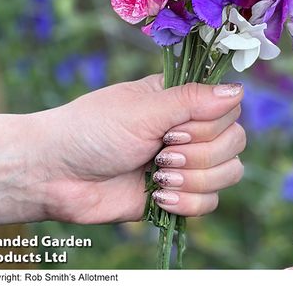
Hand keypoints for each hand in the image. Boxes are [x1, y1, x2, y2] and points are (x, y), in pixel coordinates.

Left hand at [0, 77, 244, 225]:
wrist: (54, 174)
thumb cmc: (92, 130)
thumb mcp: (143, 109)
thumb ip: (192, 100)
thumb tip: (238, 89)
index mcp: (183, 100)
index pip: (230, 108)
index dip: (210, 124)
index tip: (174, 129)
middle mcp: (189, 129)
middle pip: (235, 142)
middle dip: (200, 154)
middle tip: (162, 152)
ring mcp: (186, 162)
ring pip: (229, 173)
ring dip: (195, 178)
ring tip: (157, 175)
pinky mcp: (177, 193)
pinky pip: (210, 202)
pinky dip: (188, 202)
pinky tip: (158, 195)